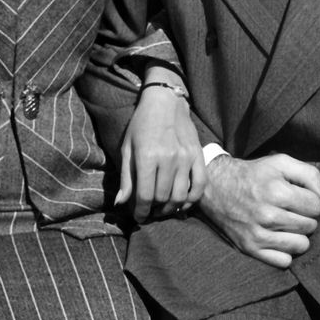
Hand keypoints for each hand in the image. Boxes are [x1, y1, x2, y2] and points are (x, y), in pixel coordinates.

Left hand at [116, 85, 204, 222]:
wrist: (166, 102)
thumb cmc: (141, 125)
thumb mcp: (127, 148)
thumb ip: (126, 177)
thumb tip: (120, 203)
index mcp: (147, 157)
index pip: (144, 195)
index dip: (140, 211)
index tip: (138, 218)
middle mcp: (168, 159)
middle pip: (162, 198)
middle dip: (153, 211)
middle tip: (148, 213)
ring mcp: (186, 158)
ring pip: (180, 196)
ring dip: (171, 209)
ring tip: (162, 210)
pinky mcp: (198, 156)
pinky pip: (199, 186)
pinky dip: (192, 200)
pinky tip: (182, 204)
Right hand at [197, 153, 319, 267]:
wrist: (214, 187)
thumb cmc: (252, 174)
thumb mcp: (280, 162)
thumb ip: (309, 174)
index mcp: (276, 191)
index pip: (316, 206)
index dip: (310, 200)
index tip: (298, 196)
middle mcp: (267, 215)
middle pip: (310, 226)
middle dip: (304, 217)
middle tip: (290, 209)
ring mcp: (257, 234)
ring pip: (301, 245)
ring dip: (297, 235)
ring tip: (285, 224)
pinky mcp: (250, 248)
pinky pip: (284, 261)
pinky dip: (284, 251)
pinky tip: (277, 237)